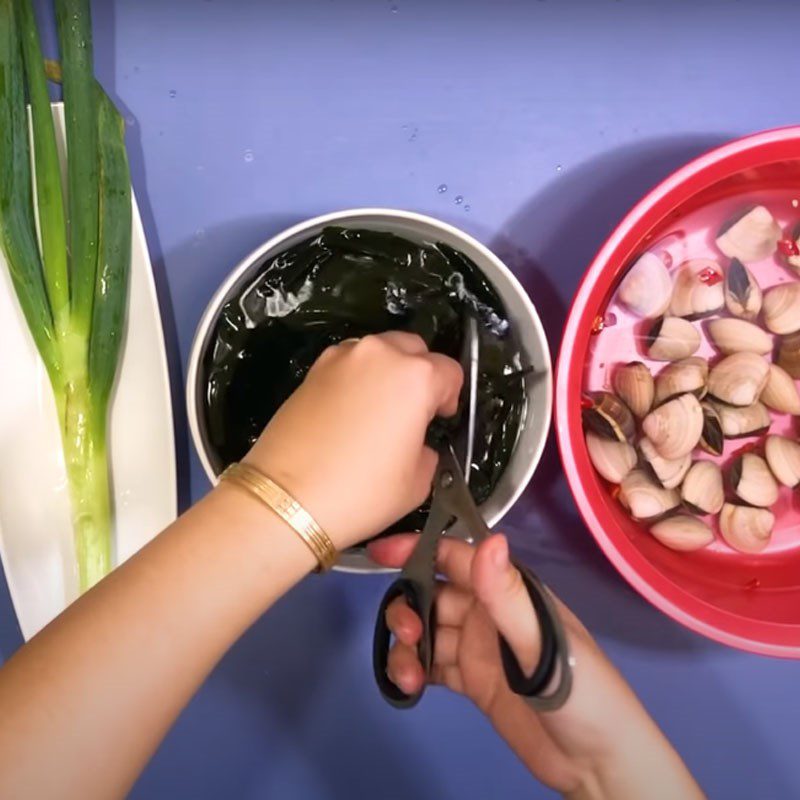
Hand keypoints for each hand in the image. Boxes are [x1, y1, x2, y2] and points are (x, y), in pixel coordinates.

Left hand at [245, 333, 462, 549]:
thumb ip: (427, 450)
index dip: (450, 397)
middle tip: (414, 411)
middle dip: (421, 374)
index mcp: (415, 377)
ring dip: (388, 372)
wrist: (287, 501)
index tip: (441, 418)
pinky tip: (351, 413)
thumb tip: (417, 442)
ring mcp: (341, 357)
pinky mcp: (313, 370)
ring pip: (378, 351)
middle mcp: (379, 355)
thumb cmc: (360, 493)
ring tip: (380, 411)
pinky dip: (357, 378)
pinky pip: (348, 364)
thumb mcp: (417, 482)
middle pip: (413, 348)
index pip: (450, 372)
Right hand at [369, 534, 703, 799]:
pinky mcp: (473, 681)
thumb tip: (490, 539)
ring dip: (409, 644)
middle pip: (434, 595)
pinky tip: (408, 684)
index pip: (458, 558)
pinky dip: (414, 669)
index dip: (420, 549)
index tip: (380, 553)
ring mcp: (479, 648)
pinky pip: (432, 664)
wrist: (597, 761)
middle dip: (409, 605)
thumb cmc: (580, 691)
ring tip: (409, 674)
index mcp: (509, 592)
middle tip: (405, 632)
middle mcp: (490, 613)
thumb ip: (509, 596)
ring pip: (428, 631)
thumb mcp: (542, 643)